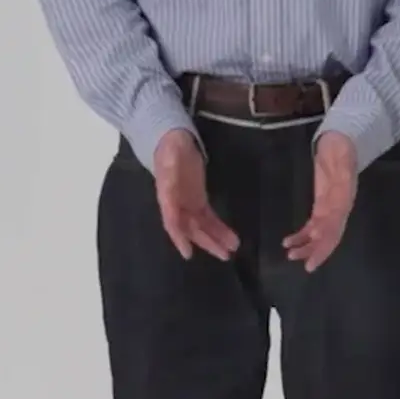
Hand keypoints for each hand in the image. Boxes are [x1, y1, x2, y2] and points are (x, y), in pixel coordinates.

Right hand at [153, 129, 238, 261]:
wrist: (174, 143)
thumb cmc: (171, 149)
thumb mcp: (170, 155)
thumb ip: (170, 169)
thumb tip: (168, 185)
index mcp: (166, 197)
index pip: (172, 221)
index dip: (179, 237)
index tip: (188, 253)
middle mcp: (177, 206)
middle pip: (191, 229)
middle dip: (207, 242)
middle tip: (224, 255)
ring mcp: (189, 204)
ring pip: (202, 227)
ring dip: (216, 238)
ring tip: (233, 248)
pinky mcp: (199, 201)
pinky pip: (209, 218)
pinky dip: (219, 229)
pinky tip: (231, 238)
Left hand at [283, 131, 357, 272]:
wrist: (341, 139)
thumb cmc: (341, 145)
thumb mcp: (342, 151)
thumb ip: (342, 165)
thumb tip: (343, 176)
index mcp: (344, 199)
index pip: (335, 228)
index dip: (325, 245)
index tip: (313, 260)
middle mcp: (339, 207)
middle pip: (329, 235)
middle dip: (315, 250)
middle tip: (297, 260)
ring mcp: (330, 207)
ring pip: (320, 233)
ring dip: (307, 245)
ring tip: (290, 253)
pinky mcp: (322, 204)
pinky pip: (313, 224)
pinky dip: (302, 235)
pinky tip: (289, 241)